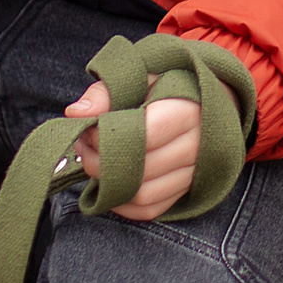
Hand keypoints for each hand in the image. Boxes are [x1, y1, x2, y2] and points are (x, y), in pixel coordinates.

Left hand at [68, 82, 203, 220]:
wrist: (206, 99)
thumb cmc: (169, 83)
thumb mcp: (141, 74)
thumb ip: (107, 92)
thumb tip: (76, 114)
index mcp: (189, 110)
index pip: (147, 135)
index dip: (109, 137)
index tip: (89, 128)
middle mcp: (198, 146)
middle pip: (141, 169)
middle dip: (101, 162)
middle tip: (84, 145)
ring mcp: (194, 173)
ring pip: (143, 194)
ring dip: (109, 184)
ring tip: (96, 160)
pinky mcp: (186, 190)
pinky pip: (150, 209)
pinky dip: (123, 203)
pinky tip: (109, 182)